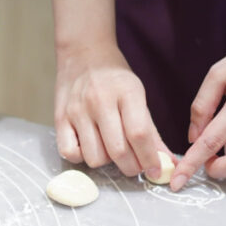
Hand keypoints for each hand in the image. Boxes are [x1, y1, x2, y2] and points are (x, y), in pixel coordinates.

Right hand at [54, 42, 170, 177]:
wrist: (84, 54)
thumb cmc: (115, 78)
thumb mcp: (138, 96)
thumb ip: (151, 131)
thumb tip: (166, 162)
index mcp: (126, 92)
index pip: (139, 134)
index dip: (149, 159)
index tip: (156, 172)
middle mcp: (100, 102)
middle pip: (118, 151)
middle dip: (131, 167)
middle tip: (135, 166)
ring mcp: (77, 111)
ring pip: (94, 157)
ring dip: (107, 162)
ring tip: (110, 150)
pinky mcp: (59, 119)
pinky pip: (69, 153)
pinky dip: (82, 157)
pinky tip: (90, 146)